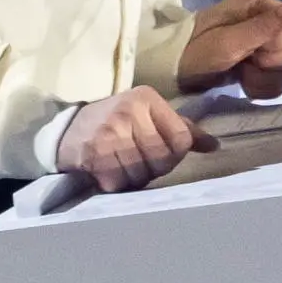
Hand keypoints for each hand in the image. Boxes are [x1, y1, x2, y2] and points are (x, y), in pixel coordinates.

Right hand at [56, 86, 213, 191]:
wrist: (67, 130)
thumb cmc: (115, 122)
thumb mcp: (147, 114)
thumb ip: (180, 128)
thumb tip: (214, 145)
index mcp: (146, 98)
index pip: (181, 138)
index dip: (175, 154)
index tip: (162, 153)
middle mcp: (128, 111)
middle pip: (163, 157)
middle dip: (155, 168)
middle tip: (141, 162)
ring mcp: (110, 132)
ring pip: (142, 173)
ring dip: (136, 178)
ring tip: (125, 166)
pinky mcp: (94, 154)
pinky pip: (120, 182)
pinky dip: (117, 184)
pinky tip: (110, 172)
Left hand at [176, 0, 281, 97]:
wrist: (172, 70)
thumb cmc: (196, 51)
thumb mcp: (228, 41)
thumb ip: (265, 25)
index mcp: (260, 5)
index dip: (279, 47)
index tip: (254, 53)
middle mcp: (266, 20)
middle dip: (273, 64)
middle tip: (247, 63)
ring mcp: (264, 43)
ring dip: (265, 78)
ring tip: (241, 74)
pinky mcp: (260, 64)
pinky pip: (278, 81)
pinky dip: (261, 86)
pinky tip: (243, 83)